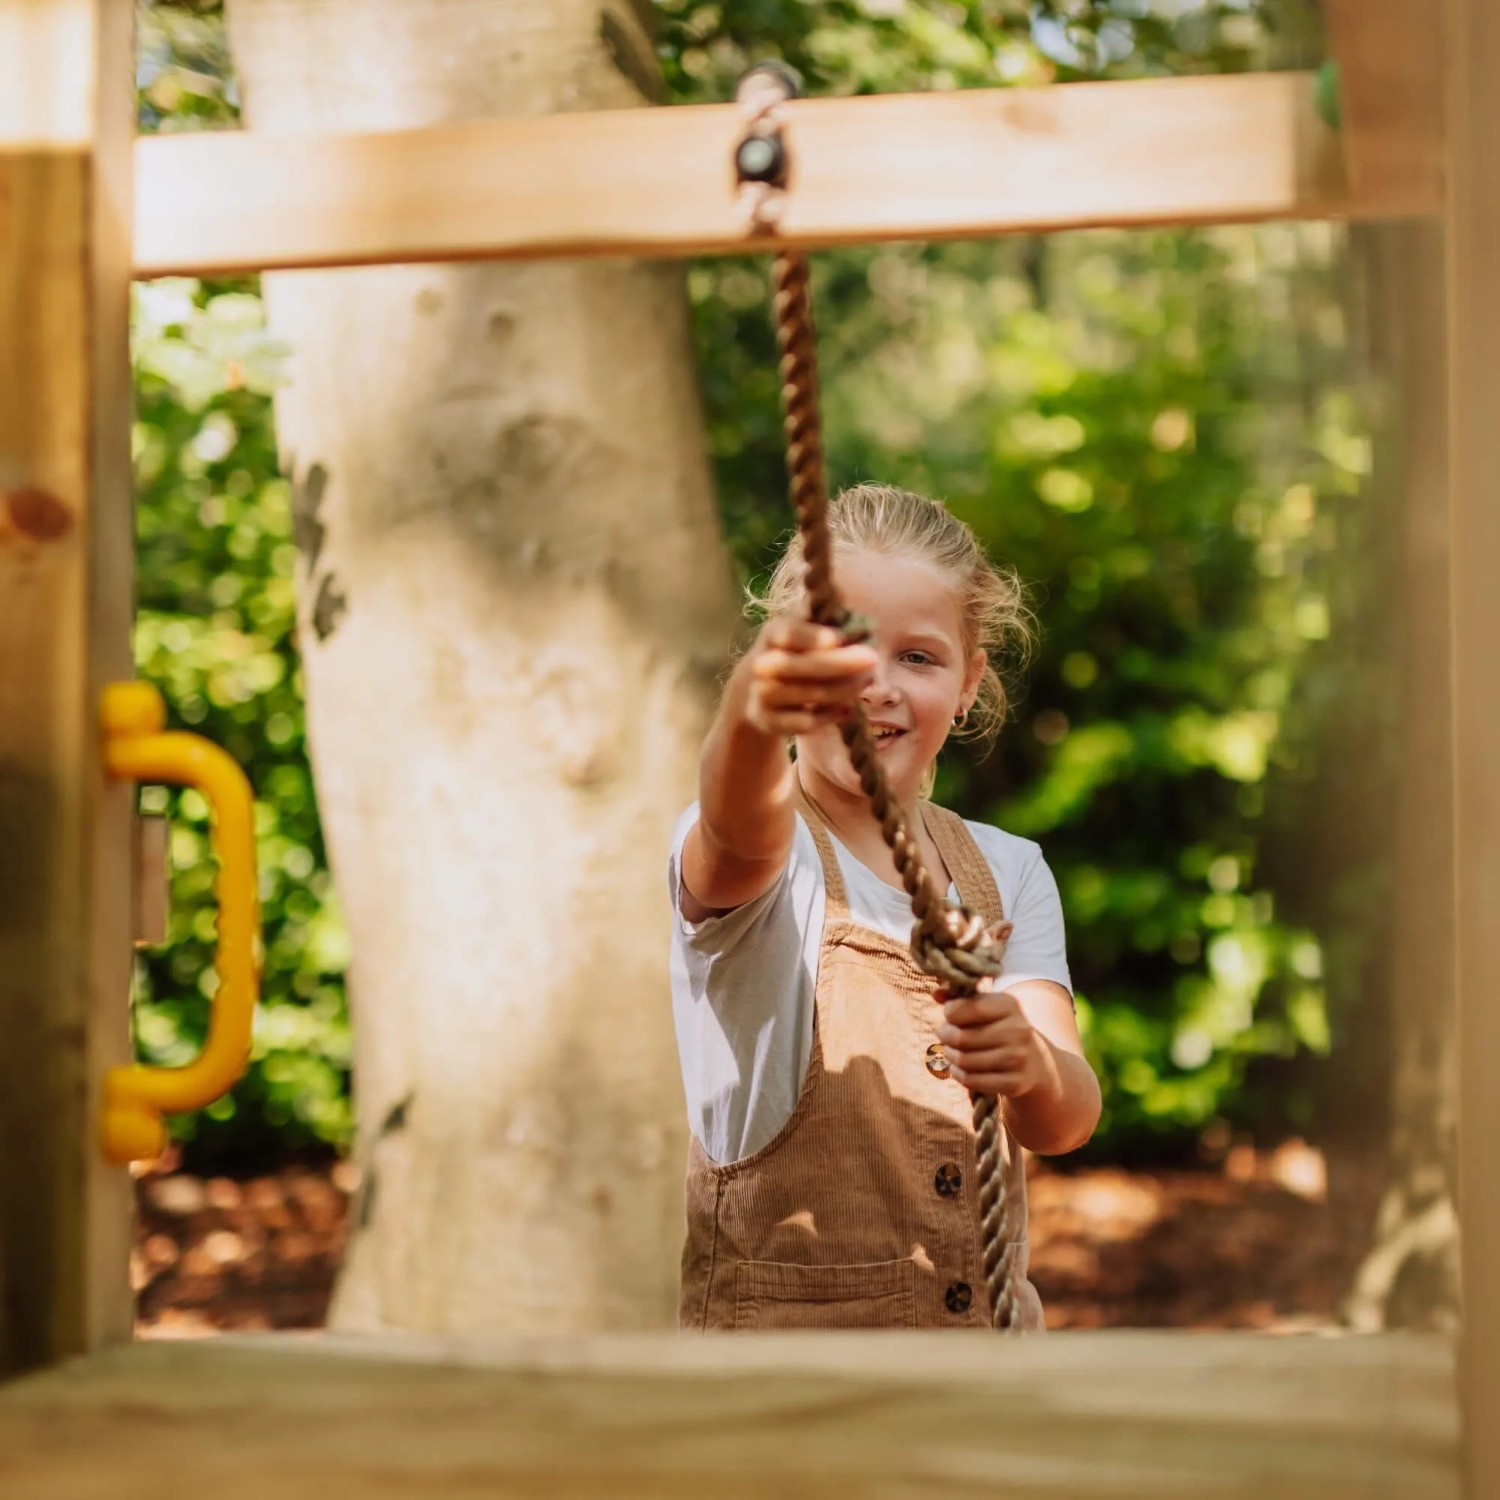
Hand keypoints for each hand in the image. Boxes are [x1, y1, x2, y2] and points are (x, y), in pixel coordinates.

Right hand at [743, 617, 875, 737]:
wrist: (758, 688)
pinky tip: (847, 708)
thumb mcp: (801, 627)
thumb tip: (841, 603)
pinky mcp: (770, 721)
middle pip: (802, 665)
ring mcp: (764, 694)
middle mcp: (762, 665)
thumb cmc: (794, 651)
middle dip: (841, 663)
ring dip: (845, 689)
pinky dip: (832, 715)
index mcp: (772, 635)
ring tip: (866, 680)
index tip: (840, 638)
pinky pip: (808, 722)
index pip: (789, 634)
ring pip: (812, 694)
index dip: (813, 637)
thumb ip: (819, 614)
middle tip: (873, 659)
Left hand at [936, 984, 1048, 1098]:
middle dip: (945, 1036)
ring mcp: (1018, 1058)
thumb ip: (959, 998)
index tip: (949, 1015)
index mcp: (1009, 1005)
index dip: (951, 1012)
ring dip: (950, 1056)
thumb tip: (937, 994)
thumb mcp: (985, 1006)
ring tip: (952, 1051)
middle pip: (962, 1038)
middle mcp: (1018, 1030)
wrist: (1033, 1060)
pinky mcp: (1014, 1083)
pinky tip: (960, 1068)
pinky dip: (958, 1074)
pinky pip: (971, 1080)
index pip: (972, 1007)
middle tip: (945, 1035)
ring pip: (964, 1061)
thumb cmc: (998, 1027)